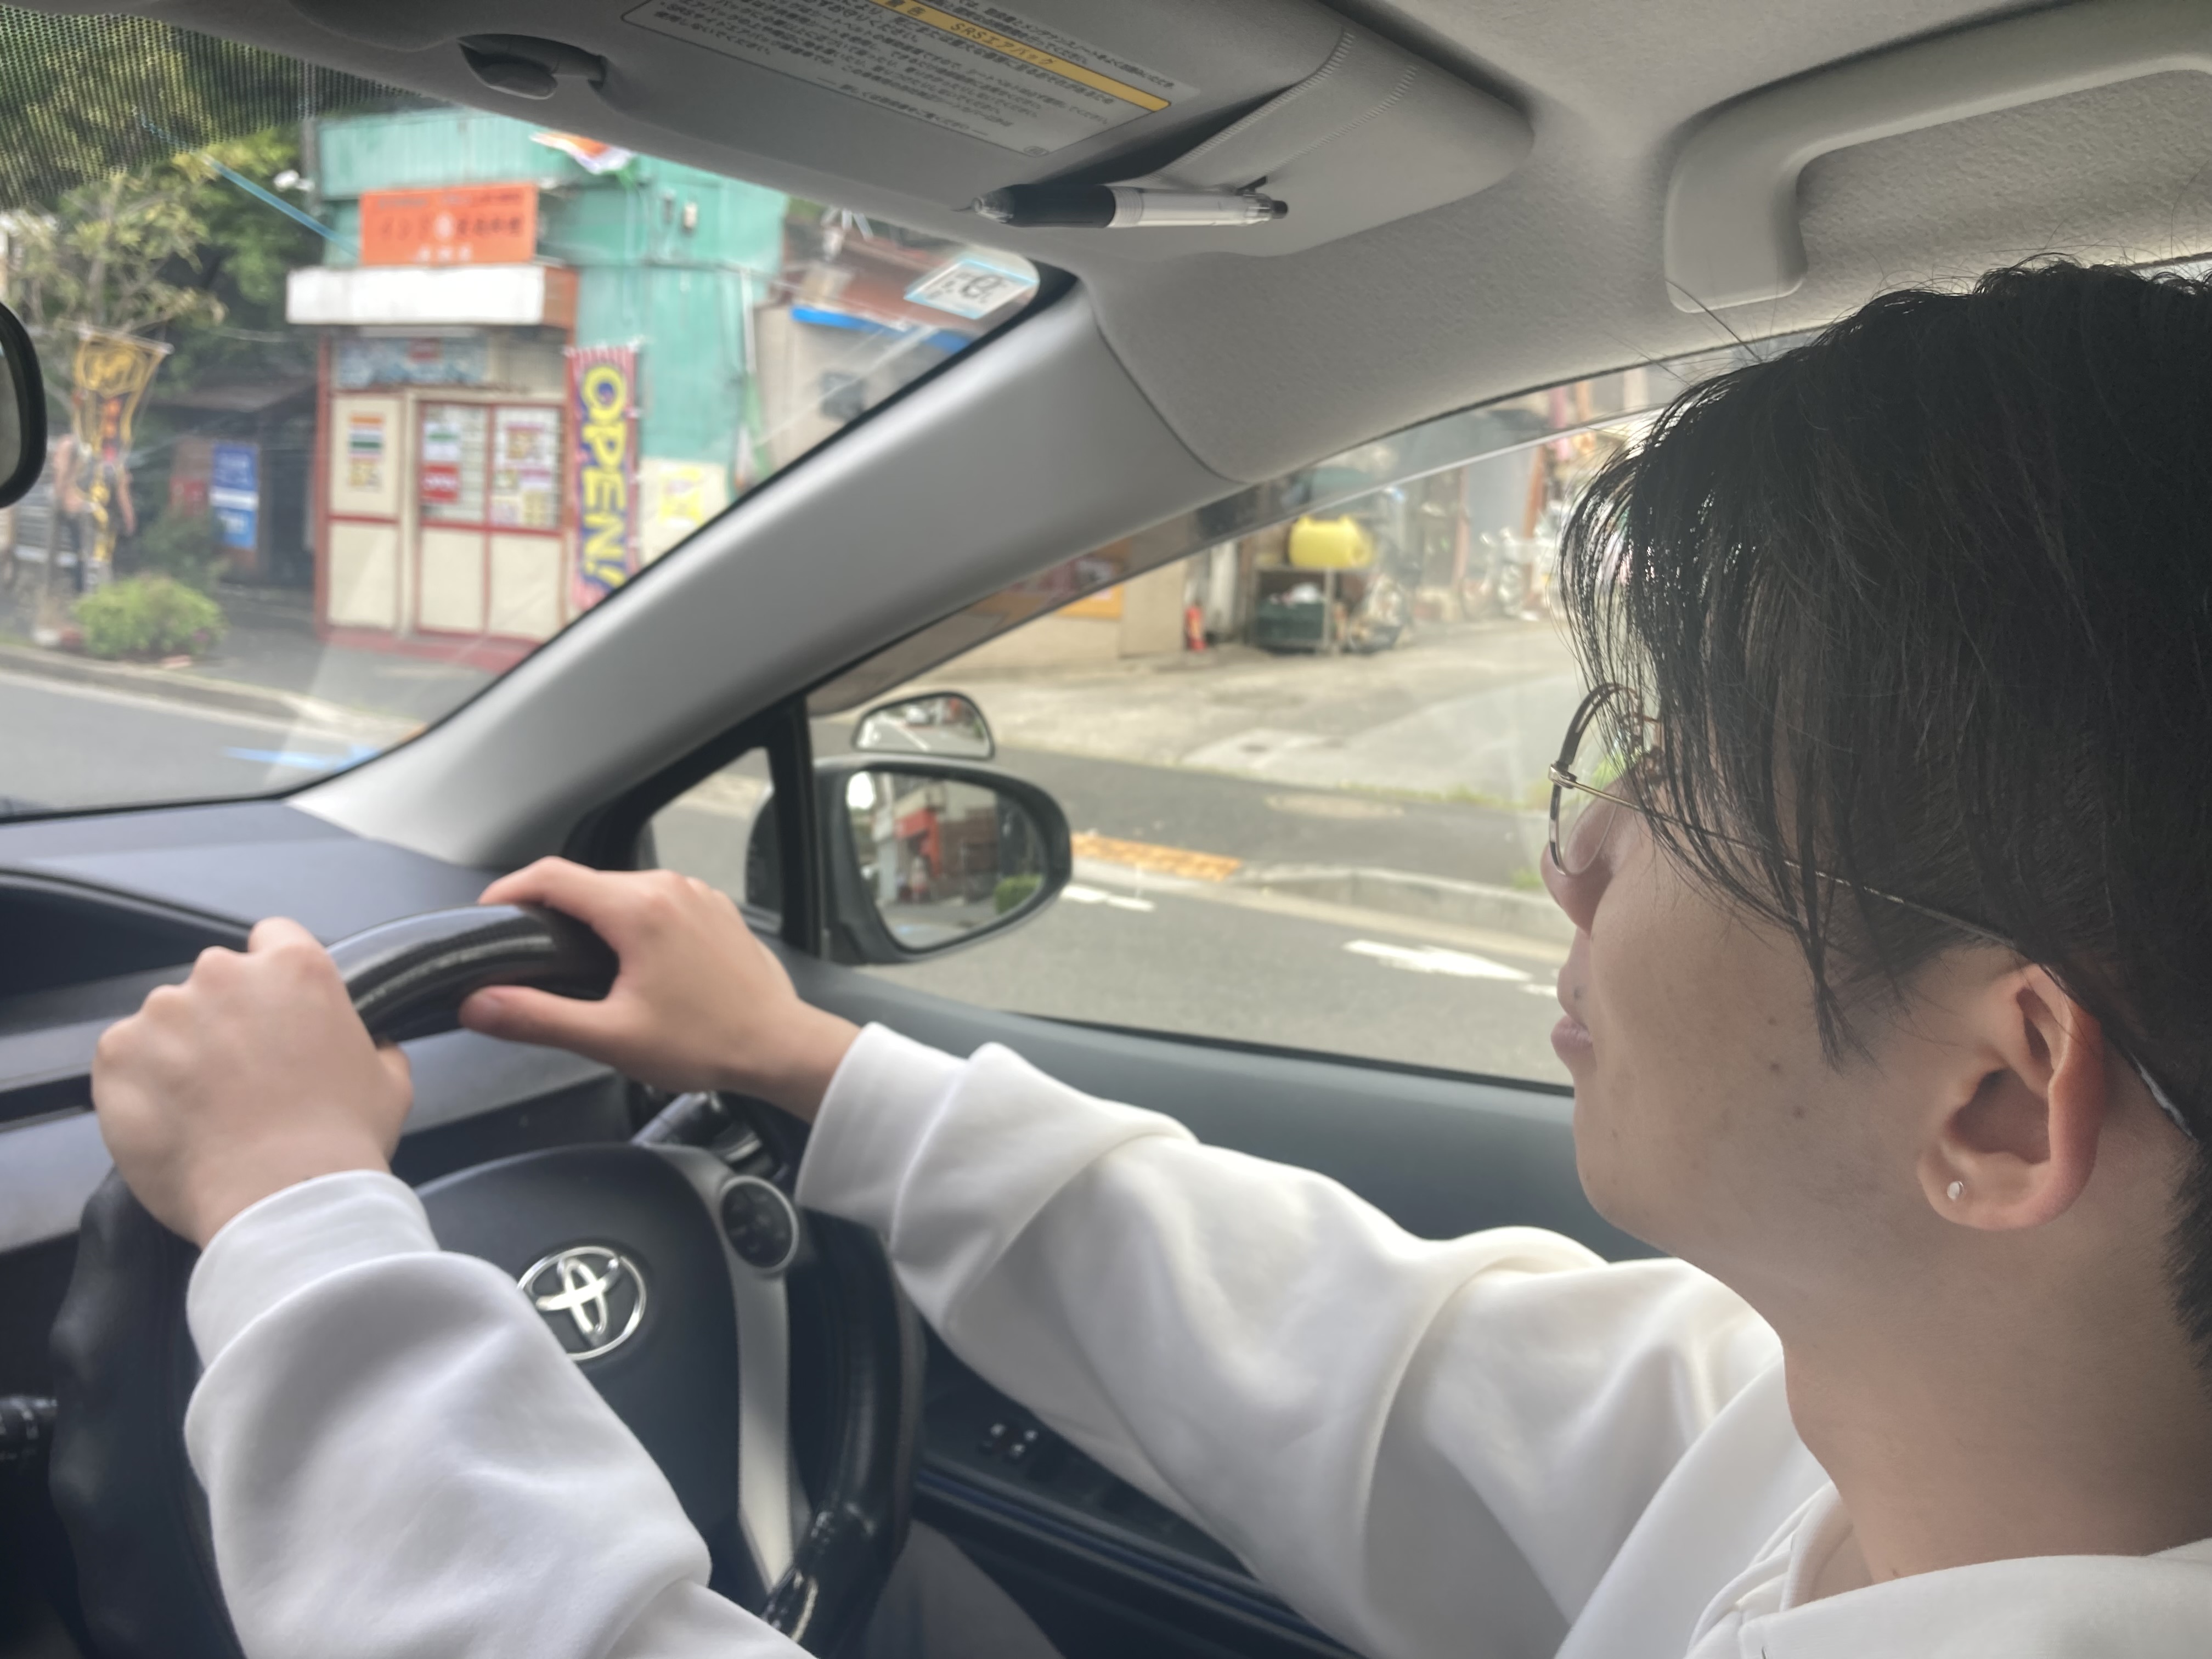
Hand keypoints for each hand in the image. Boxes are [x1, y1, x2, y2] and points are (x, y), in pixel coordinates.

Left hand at [92, 918, 411, 1246]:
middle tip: (241, 1075)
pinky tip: (172, 1121)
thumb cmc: (340, 1141)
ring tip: (203, 1109)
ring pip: (167, 1020)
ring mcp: (164, 1011)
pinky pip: (123, 1058)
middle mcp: (225, 974)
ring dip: (180, 1051)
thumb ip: (374, 1045)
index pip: (274, 937)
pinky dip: (140, 1084)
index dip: (275, 977)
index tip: (275, 1012)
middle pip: (217, 980)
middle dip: (225, 1017)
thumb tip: (371, 1045)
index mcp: (295, 967)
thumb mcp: (389, 1082)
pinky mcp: (117, 1054)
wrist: (280, 1201)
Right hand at [459, 859, 858, 1119]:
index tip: (487, 917)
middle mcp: (669, 887)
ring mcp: (696, 894)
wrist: (781, 1047)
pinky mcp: (713, 909)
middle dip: (548, 910)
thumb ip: (538, 1017)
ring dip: (591, 917)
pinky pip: (656, 901)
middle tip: (523, 950)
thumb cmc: (707, 1043)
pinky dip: (629, 921)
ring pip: (621, 890)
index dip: (508, 892)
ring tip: (570, 961)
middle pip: (585, 882)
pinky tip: (626, 962)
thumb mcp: (611, 1037)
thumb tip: (479, 1003)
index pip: (551, 875)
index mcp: (639, 908)